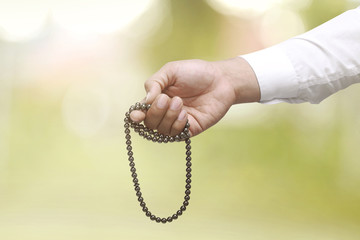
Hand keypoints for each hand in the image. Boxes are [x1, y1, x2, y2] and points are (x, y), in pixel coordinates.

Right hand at [130, 57, 259, 136]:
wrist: (221, 80)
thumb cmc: (196, 72)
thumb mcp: (171, 71)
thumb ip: (154, 83)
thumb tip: (145, 101)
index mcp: (158, 98)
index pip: (142, 112)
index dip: (136, 116)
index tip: (136, 116)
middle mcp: (165, 112)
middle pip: (149, 123)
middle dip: (155, 112)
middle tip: (167, 99)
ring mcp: (177, 122)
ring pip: (161, 130)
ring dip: (168, 116)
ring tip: (180, 102)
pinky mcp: (189, 129)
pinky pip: (175, 134)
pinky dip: (177, 124)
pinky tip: (185, 113)